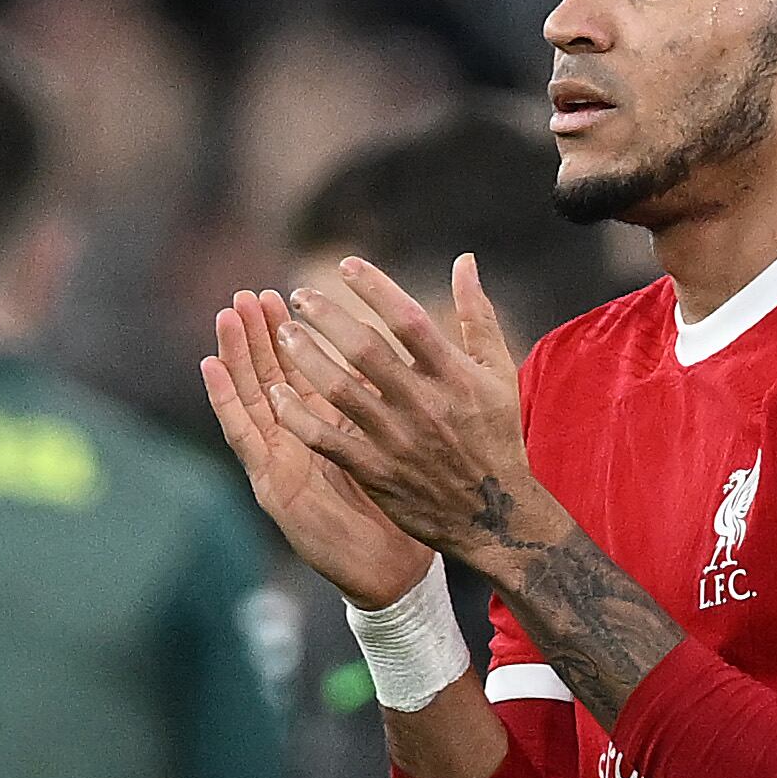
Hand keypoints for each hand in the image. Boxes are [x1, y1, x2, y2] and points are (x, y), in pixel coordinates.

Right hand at [203, 291, 430, 608]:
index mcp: (327, 429)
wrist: (395, 571)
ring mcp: (281, 461)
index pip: (301, 372)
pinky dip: (225, 401)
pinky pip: (244, 437)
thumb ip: (382, 404)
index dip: (288, 335)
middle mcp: (298, 442)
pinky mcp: (272, 485)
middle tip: (246, 293)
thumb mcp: (393, 445)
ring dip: (235, 355)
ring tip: (225, 316)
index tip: (282, 294)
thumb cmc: (403, 512)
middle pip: (269, 377)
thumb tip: (390, 358)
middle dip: (256, 335)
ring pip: (251, 398)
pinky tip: (210, 368)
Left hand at [277, 256, 548, 575]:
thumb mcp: (497, 373)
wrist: (497, 516)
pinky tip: (278, 394)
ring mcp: (397, 441)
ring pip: (339, 391)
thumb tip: (464, 260)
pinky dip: (298, 417)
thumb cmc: (496, 437)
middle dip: (327, 317)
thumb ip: (477, 315)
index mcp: (454, 376)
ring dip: (306, 358)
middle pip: (365, 350)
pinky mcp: (377, 473)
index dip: (375, 287)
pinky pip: (327, 439)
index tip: (345, 266)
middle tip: (300, 296)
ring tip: (284, 335)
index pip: (408, 319)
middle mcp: (423, 405)